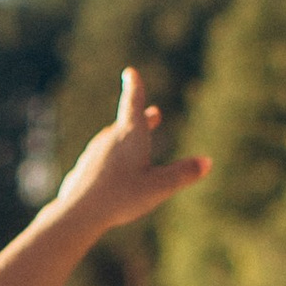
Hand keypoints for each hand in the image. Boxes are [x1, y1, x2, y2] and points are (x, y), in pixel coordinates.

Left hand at [51, 68, 207, 232]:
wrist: (78, 213)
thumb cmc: (120, 197)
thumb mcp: (158, 188)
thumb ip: (183, 174)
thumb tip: (207, 163)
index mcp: (129, 134)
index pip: (133, 102)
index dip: (134, 86)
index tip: (130, 72)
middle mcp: (109, 139)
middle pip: (126, 124)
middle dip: (140, 118)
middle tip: (153, 114)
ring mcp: (93, 154)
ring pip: (112, 141)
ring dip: (125, 139)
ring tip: (133, 144)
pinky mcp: (83, 171)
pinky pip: (101, 161)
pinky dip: (111, 160)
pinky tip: (111, 173)